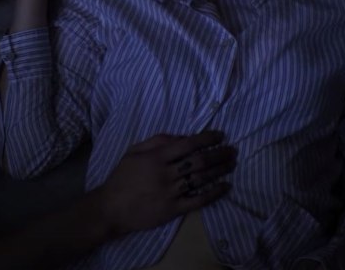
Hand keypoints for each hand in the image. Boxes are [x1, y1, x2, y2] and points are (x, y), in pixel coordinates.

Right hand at [94, 131, 236, 237]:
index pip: (188, 144)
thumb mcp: (133, 152)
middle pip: (199, 161)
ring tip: (232, 164)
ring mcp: (171, 192)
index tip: (221, 135)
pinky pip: (198, 200)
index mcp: (156, 157)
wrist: (111, 208)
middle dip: (219, 154)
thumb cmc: (121, 178)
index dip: (207, 139)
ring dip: (220, 170)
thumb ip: (156, 142)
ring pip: (201, 179)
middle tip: (233, 150)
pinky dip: (214, 193)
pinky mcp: (173, 209)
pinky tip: (225, 187)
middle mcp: (166, 173)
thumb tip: (180, 137)